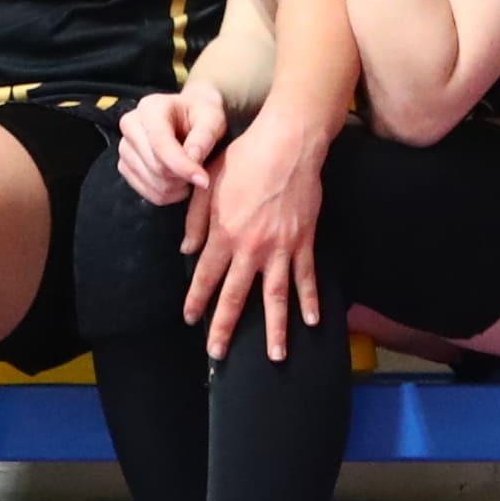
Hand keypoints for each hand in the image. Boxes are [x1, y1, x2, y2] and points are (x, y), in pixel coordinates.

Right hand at [115, 84, 229, 206]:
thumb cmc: (201, 115)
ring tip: (190, 174)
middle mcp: (130, 125)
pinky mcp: (124, 166)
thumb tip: (193, 160)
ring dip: (176, 187)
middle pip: (155, 166)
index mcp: (150, 107)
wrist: (189, 116)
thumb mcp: (212, 118)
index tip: (203, 180)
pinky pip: (146, 192)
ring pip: (151, 182)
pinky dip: (167, 194)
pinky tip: (179, 181)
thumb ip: (204, 137)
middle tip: (200, 172)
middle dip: (182, 176)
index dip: (182, 165)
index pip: (160, 143)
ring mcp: (124, 147)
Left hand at [183, 112, 328, 361]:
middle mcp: (251, 248)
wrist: (287, 144)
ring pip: (276, 297)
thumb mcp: (208, 184)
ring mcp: (280, 248)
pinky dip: (311, 300)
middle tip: (218, 354)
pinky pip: (307, 277)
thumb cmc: (244, 158)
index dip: (196, 300)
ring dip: (276, 329)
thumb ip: (195, 219)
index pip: (205, 277)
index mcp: (224, 234)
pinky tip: (313, 321)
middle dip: (226, 327)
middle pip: (236, 296)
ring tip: (275, 356)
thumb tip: (186, 248)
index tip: (191, 319)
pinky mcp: (304, 242)